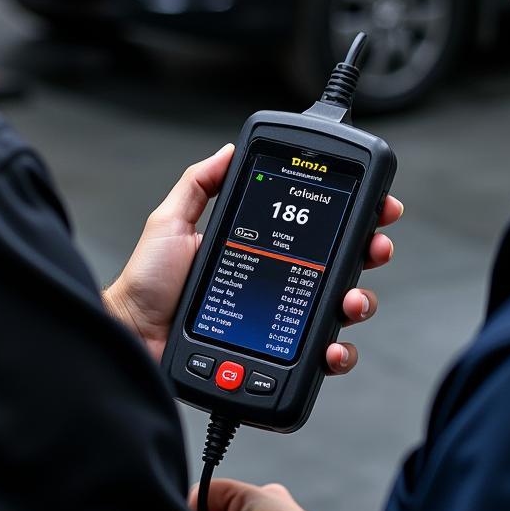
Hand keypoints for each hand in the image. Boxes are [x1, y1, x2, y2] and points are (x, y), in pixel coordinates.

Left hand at [105, 144, 402, 363]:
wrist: (134, 336)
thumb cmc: (148, 285)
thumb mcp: (171, 222)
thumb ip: (199, 184)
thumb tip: (228, 151)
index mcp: (261, 250)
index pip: (315, 230)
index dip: (351, 217)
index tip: (375, 205)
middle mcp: (277, 284)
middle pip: (342, 267)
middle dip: (369, 254)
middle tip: (375, 247)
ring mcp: (281, 323)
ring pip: (341, 311)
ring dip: (360, 302)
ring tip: (352, 300)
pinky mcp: (278, 358)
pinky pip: (322, 358)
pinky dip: (338, 353)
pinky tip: (333, 347)